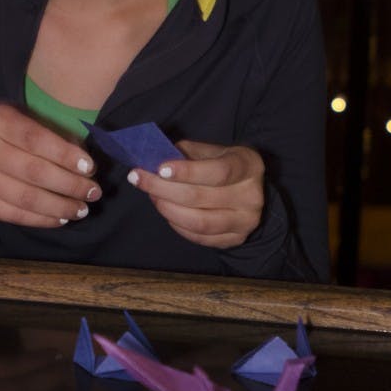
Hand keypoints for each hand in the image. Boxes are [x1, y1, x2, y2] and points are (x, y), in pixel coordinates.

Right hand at [0, 102, 99, 227]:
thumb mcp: (15, 123)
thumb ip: (46, 134)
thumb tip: (83, 159)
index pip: (36, 139)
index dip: (65, 155)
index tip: (90, 168)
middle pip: (34, 171)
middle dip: (70, 184)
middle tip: (93, 192)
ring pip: (27, 197)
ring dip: (60, 206)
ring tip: (81, 209)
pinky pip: (16, 214)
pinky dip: (42, 218)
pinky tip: (60, 218)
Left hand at [127, 140, 263, 248]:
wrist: (248, 190)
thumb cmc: (223, 165)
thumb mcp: (212, 151)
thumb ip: (186, 152)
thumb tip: (153, 157)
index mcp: (248, 165)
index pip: (218, 171)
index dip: (187, 171)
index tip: (159, 168)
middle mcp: (251, 196)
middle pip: (200, 197)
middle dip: (163, 188)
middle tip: (139, 179)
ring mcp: (245, 221)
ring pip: (198, 222)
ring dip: (167, 208)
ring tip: (151, 195)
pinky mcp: (235, 240)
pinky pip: (199, 237)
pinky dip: (177, 224)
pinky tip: (166, 209)